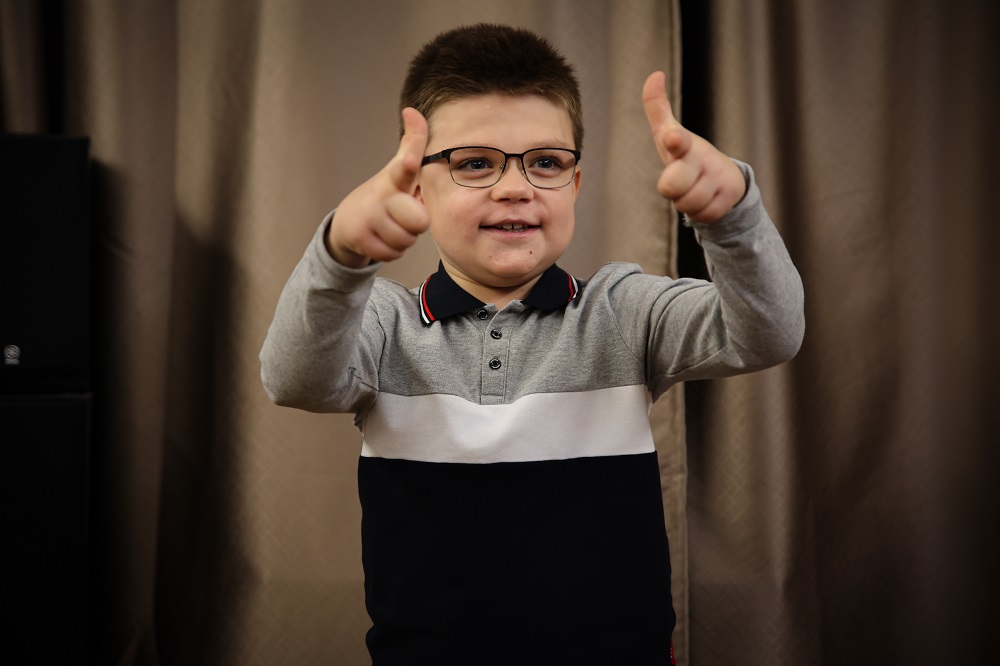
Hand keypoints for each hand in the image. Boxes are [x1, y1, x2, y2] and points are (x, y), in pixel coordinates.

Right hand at [325, 107, 430, 266]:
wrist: (348, 222)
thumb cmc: (384, 194)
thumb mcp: (397, 169)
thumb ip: (412, 144)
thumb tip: (412, 110)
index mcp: (394, 178)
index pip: (402, 168)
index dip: (408, 163)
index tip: (409, 160)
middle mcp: (380, 195)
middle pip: (418, 221)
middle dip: (417, 224)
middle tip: (405, 217)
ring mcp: (368, 217)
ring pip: (406, 240)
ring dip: (404, 239)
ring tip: (393, 228)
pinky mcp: (359, 238)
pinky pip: (393, 254)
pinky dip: (392, 251)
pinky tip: (383, 239)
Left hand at [642, 71, 745, 222]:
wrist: (723, 179)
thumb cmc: (686, 155)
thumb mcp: (669, 133)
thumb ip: (657, 107)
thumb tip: (655, 74)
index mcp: (683, 144)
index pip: (676, 140)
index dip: (673, 140)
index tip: (672, 138)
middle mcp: (701, 158)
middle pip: (673, 184)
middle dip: (672, 187)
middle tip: (678, 182)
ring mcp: (717, 176)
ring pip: (686, 204)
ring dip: (685, 201)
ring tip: (693, 189)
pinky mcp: (729, 196)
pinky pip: (703, 215)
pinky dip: (701, 212)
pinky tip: (706, 199)